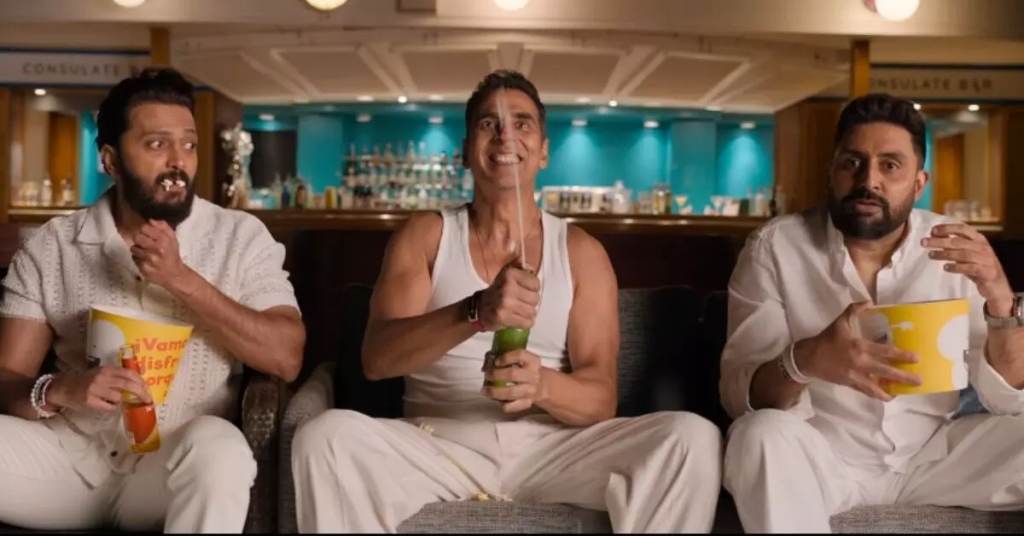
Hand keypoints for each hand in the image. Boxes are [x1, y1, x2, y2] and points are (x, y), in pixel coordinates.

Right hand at [47, 367, 151, 411]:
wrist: (65, 388)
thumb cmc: (87, 381)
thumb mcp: (102, 373)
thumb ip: (118, 375)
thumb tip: (141, 377)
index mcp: (107, 370)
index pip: (129, 373)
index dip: (141, 382)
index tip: (148, 389)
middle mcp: (102, 378)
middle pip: (128, 385)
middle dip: (141, 393)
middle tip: (148, 399)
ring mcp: (95, 390)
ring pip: (119, 397)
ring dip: (124, 401)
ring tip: (123, 402)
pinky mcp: (90, 401)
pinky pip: (110, 407)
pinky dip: (114, 408)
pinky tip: (112, 406)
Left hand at [131, 220, 191, 290]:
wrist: (174, 275)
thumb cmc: (172, 255)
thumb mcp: (173, 239)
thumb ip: (163, 227)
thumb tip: (150, 220)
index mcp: (164, 241)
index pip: (145, 228)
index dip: (145, 230)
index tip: (148, 234)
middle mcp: (156, 250)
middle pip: (137, 237)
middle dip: (140, 239)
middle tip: (145, 243)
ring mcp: (149, 260)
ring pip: (133, 248)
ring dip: (138, 249)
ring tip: (145, 252)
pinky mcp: (143, 268)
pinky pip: (134, 258)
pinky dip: (139, 258)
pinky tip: (146, 260)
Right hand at [477, 261, 540, 330]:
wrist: (480, 307)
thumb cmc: (498, 290)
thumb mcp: (507, 274)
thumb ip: (520, 267)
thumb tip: (531, 268)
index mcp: (509, 274)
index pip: (536, 284)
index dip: (533, 289)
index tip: (525, 291)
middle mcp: (507, 288)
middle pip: (535, 299)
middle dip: (531, 302)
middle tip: (521, 302)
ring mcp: (505, 304)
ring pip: (532, 312)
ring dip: (528, 314)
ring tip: (519, 311)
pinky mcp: (504, 318)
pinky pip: (527, 323)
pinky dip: (525, 323)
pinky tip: (518, 319)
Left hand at [482, 349, 546, 412]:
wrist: (540, 385)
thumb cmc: (524, 370)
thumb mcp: (518, 360)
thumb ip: (501, 357)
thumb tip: (485, 366)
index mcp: (532, 361)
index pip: (520, 355)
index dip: (506, 357)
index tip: (496, 361)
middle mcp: (533, 376)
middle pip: (513, 374)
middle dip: (496, 375)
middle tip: (487, 375)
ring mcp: (531, 391)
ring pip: (511, 392)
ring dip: (495, 391)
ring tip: (485, 390)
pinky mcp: (527, 403)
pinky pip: (513, 406)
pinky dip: (503, 404)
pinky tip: (496, 400)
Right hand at [795, 302, 921, 400]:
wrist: (809, 357)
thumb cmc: (826, 339)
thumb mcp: (840, 322)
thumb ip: (854, 310)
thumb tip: (868, 302)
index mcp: (860, 346)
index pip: (886, 352)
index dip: (902, 355)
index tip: (916, 358)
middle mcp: (861, 362)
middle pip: (886, 371)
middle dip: (904, 376)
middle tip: (918, 381)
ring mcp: (855, 375)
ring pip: (877, 385)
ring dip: (891, 390)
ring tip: (902, 392)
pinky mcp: (850, 383)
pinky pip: (866, 391)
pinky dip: (877, 394)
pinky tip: (886, 396)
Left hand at [923, 223, 1014, 315]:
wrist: (997, 286)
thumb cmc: (979, 267)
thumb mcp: (968, 254)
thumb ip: (955, 246)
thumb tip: (934, 238)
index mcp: (979, 239)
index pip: (963, 228)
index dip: (947, 228)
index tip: (932, 231)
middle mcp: (983, 247)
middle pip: (958, 241)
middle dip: (940, 241)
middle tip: (923, 242)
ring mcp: (986, 259)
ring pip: (963, 254)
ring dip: (945, 254)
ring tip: (931, 255)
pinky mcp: (986, 272)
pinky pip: (969, 267)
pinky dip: (956, 267)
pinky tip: (946, 267)